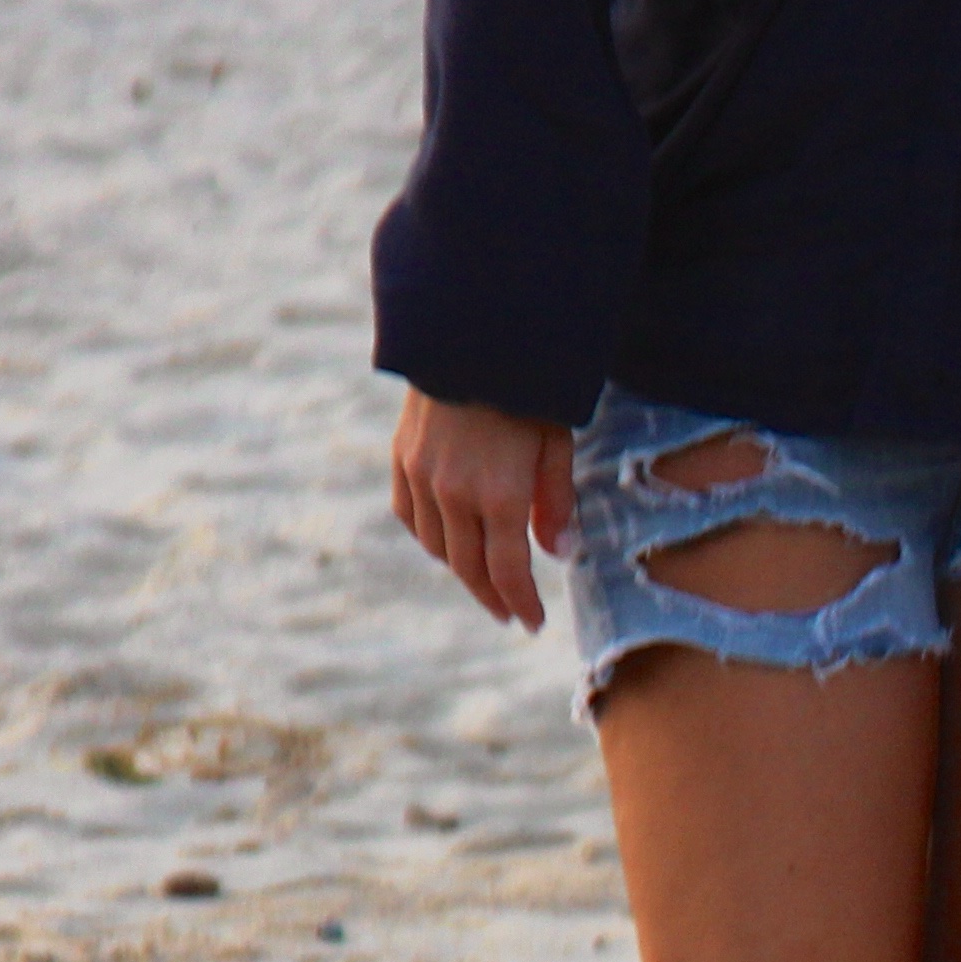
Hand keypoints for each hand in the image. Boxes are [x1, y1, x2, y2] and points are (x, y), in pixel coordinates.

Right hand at [390, 389, 572, 631]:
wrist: (469, 339)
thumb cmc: (527, 390)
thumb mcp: (557, 444)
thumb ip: (556, 502)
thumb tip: (559, 554)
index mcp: (497, 495)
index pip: (507, 571)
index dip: (521, 603)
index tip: (532, 622)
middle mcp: (452, 494)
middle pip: (469, 568)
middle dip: (492, 597)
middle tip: (509, 614)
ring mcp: (420, 477)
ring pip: (436, 546)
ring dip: (462, 569)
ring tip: (485, 580)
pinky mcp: (401, 459)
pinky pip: (409, 516)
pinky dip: (430, 537)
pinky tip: (449, 542)